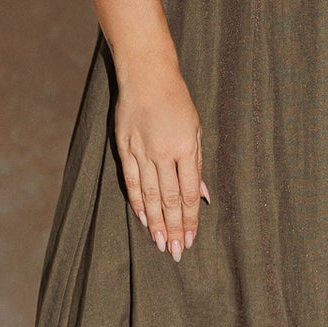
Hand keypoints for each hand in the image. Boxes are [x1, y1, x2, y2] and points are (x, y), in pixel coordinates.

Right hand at [114, 62, 209, 261]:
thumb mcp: (196, 129)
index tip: (190, 239)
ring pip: (150, 195)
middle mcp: (164, 153)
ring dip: (155, 222)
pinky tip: (143, 218)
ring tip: (159, 244)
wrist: (146, 74)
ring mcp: (142, 151)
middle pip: (170, 200)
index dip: (190, 220)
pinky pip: (131, 181)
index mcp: (186, 148)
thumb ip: (198, 164)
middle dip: (173, 229)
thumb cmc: (177, 100)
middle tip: (175, 252)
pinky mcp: (124, 147)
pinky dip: (138, 202)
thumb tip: (203, 196)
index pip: (189, 194)